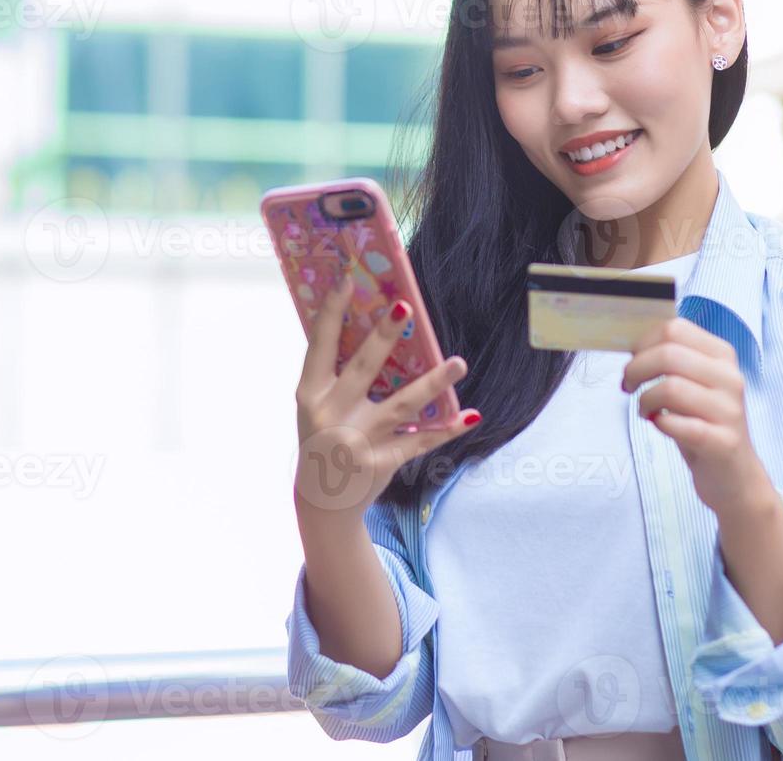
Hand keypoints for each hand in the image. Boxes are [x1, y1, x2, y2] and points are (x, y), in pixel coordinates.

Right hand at [292, 273, 480, 523]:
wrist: (322, 501)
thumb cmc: (323, 437)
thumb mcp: (316, 405)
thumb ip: (336, 373)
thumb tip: (373, 325)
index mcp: (310, 394)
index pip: (319, 345)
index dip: (332, 311)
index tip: (347, 280)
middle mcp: (331, 415)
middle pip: (363, 367)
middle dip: (383, 337)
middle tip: (405, 308)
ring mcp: (358, 440)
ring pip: (401, 405)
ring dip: (433, 382)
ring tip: (459, 363)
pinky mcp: (381, 462)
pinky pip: (420, 441)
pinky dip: (447, 429)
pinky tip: (471, 416)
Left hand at [620, 316, 775, 518]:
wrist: (735, 475)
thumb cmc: (704, 424)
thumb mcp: (692, 384)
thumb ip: (671, 360)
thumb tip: (633, 344)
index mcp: (722, 355)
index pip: (675, 328)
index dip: (643, 343)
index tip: (633, 362)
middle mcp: (730, 377)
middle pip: (668, 354)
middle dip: (636, 369)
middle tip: (628, 386)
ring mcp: (729, 410)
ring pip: (670, 387)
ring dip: (645, 399)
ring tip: (645, 410)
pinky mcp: (722, 441)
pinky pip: (677, 424)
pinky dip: (660, 423)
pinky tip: (661, 425)